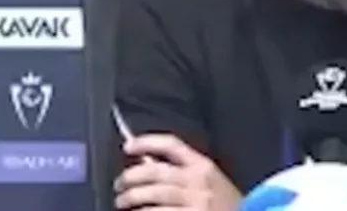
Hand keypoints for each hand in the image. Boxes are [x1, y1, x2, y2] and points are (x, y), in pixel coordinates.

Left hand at [114, 134, 241, 210]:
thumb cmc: (226, 204)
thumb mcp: (211, 181)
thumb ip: (184, 171)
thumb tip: (148, 163)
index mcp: (202, 166)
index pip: (171, 145)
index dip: (147, 142)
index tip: (129, 146)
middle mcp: (197, 181)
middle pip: (155, 171)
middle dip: (130, 177)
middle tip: (120, 184)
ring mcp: (192, 202)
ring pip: (151, 195)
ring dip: (130, 198)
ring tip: (121, 202)